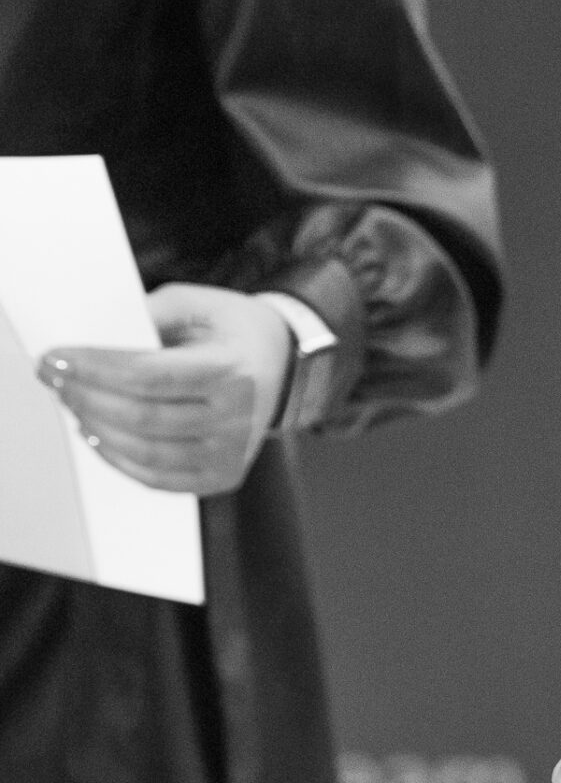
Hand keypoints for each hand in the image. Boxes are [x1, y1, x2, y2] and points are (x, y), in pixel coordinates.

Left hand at [39, 284, 293, 497]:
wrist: (283, 364)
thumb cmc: (234, 332)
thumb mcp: (195, 303)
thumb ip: (146, 314)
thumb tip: (94, 339)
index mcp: (232, 369)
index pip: (149, 376)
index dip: (94, 370)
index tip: (57, 359)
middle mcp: (237, 417)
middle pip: (142, 418)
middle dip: (86, 397)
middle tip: (55, 380)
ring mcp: (231, 453)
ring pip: (145, 453)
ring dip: (97, 429)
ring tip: (73, 404)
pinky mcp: (221, 476)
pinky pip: (158, 479)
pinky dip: (118, 460)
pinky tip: (97, 435)